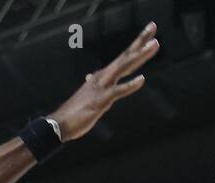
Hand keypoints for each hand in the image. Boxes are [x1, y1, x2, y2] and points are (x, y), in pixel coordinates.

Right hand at [49, 22, 159, 141]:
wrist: (59, 124)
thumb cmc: (74, 111)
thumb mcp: (86, 94)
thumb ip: (92, 84)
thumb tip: (90, 76)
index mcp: (102, 76)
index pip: (123, 57)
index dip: (136, 45)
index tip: (149, 34)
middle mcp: (103, 77)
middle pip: (126, 56)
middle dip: (140, 41)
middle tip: (153, 26)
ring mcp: (102, 87)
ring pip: (124, 67)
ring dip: (140, 56)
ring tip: (155, 44)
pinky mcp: (101, 101)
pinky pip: (118, 91)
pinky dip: (130, 85)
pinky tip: (142, 79)